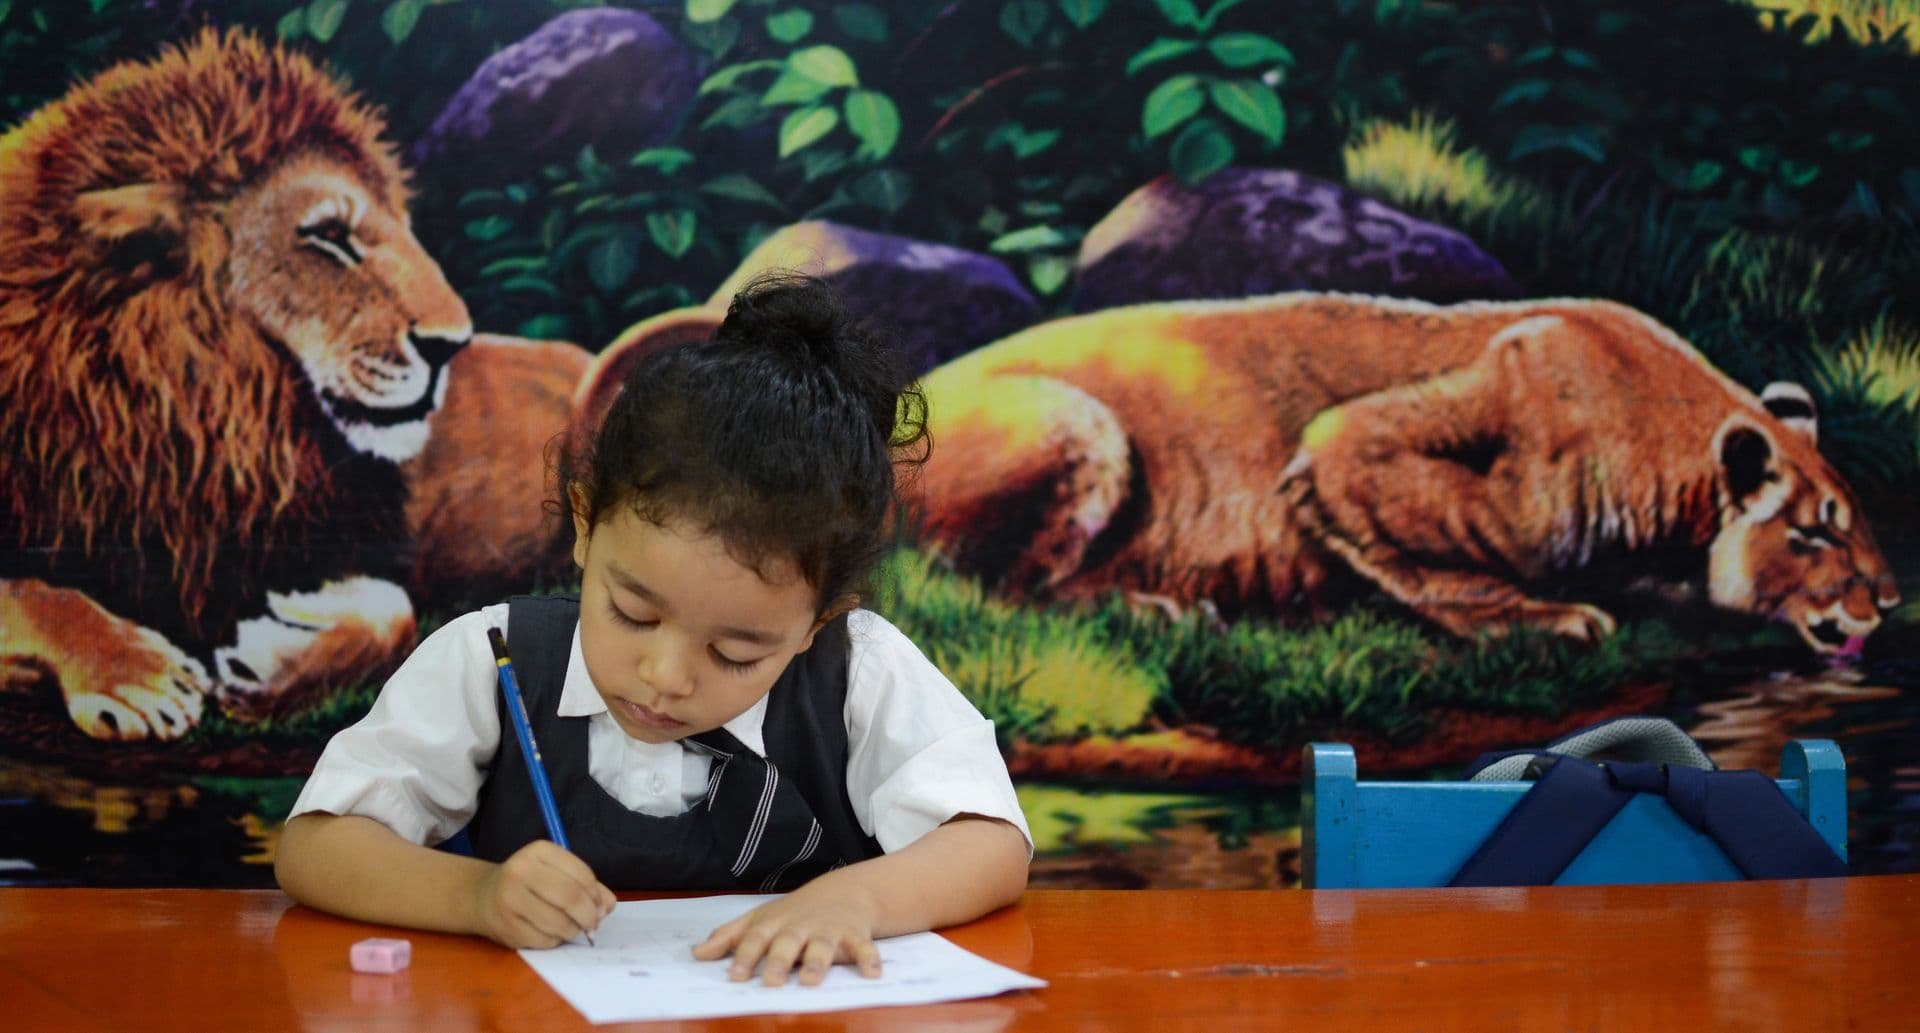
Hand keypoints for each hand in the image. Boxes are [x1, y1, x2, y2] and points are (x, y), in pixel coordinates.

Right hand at [470, 840, 614, 948]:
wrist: (483, 896)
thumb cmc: (529, 883)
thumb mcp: (557, 872)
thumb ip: (587, 885)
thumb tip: (608, 905)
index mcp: (539, 851)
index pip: (581, 874)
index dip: (596, 895)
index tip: (600, 907)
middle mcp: (521, 871)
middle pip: (570, 897)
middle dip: (589, 916)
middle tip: (593, 924)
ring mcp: (510, 900)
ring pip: (559, 922)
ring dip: (573, 930)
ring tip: (570, 927)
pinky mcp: (506, 927)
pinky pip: (545, 940)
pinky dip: (555, 940)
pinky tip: (549, 933)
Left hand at [692, 878, 883, 985]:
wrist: (845, 890)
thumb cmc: (794, 912)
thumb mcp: (760, 919)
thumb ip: (729, 937)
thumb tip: (696, 954)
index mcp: (775, 923)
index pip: (756, 938)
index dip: (745, 956)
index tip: (734, 975)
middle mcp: (801, 926)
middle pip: (788, 942)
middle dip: (780, 960)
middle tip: (772, 981)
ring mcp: (828, 929)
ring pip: (823, 946)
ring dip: (818, 962)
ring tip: (812, 980)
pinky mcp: (855, 935)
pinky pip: (864, 947)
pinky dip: (869, 959)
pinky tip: (872, 973)